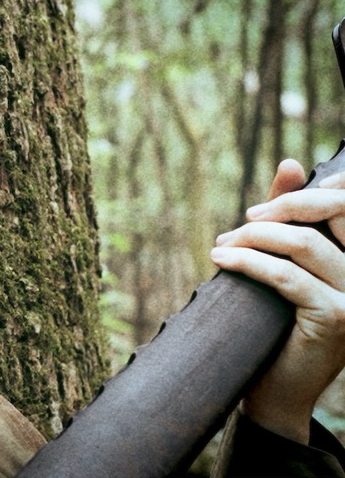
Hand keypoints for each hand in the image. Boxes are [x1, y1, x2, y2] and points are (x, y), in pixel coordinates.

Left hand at [210, 159, 344, 442]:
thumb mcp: (287, 263)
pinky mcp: (336, 317)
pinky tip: (220, 261)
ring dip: (253, 238)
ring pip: (303, 244)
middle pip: (333, 213)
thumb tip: (291, 163)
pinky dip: (248, 263)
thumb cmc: (278, 322)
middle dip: (280, 208)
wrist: (277, 390)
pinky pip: (287, 276)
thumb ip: (293, 217)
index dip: (311, 192)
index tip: (263, 207)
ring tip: (222, 247)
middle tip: (240, 223)